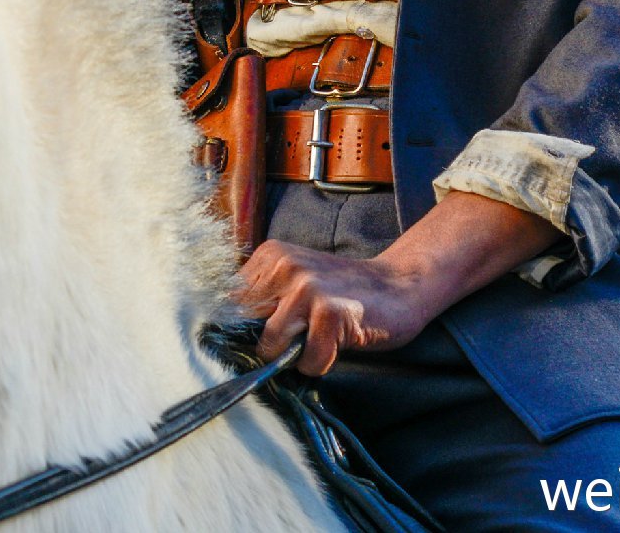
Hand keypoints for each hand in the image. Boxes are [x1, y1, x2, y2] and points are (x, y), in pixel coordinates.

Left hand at [233, 190, 559, 376]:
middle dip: (267, 342)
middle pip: (245, 326)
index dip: (238, 328)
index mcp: (271, 254)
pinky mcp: (330, 313)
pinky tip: (338, 344)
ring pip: (271, 345)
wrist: (399, 287)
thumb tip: (220, 335)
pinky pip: (307, 361)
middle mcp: (285, 265)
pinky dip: (320, 364)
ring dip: (294, 355)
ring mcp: (307, 288)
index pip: (228, 302)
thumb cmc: (343, 292)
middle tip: (298, 337)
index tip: (253, 337)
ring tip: (319, 338)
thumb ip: (264, 298)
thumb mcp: (296, 282)